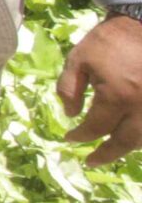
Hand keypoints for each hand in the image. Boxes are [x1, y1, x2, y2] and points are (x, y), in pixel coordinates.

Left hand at [58, 13, 141, 166]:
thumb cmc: (109, 40)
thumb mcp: (78, 59)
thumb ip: (69, 89)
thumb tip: (71, 115)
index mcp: (117, 96)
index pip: (96, 128)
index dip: (80, 136)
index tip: (70, 138)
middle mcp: (141, 106)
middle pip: (125, 141)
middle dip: (106, 154)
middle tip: (91, 161)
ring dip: (127, 147)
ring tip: (111, 151)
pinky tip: (132, 136)